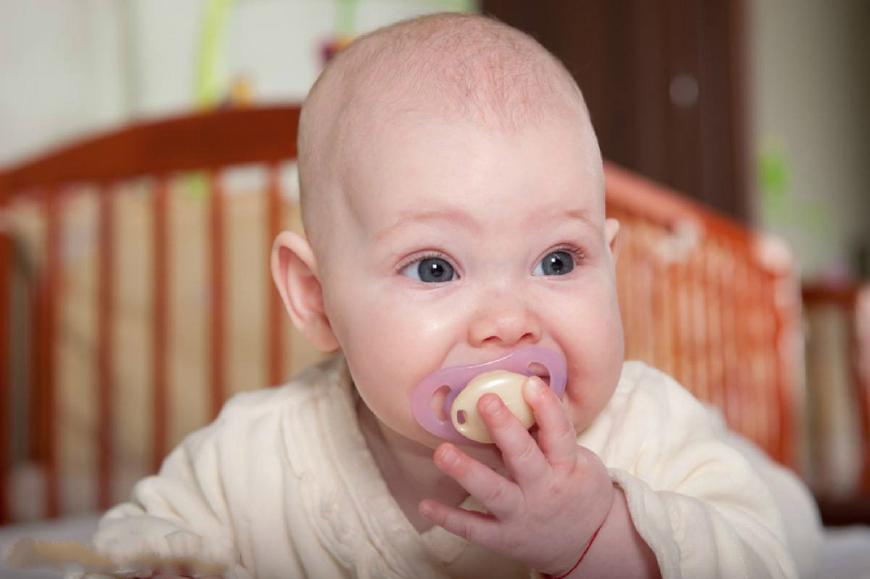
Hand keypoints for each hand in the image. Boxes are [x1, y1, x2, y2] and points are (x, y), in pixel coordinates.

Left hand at [419, 376, 614, 575]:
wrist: (588, 543)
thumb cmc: (577, 489)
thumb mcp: (577, 462)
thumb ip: (548, 436)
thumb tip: (516, 397)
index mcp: (566, 467)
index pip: (559, 434)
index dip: (547, 408)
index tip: (530, 383)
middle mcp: (544, 491)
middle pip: (523, 458)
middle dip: (504, 429)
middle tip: (486, 400)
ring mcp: (522, 516)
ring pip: (494, 493)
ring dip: (467, 472)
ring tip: (442, 452)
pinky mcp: (504, 538)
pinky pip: (474, 529)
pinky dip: (449, 518)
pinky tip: (425, 504)